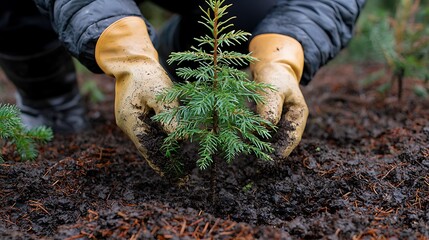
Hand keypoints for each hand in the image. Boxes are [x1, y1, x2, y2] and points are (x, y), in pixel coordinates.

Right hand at [95, 17, 177, 173]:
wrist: (133, 61)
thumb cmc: (146, 75)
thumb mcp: (159, 93)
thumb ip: (169, 116)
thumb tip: (180, 138)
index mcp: (131, 121)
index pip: (148, 148)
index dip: (162, 164)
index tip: (175, 178)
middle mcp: (130, 125)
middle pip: (150, 149)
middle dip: (166, 163)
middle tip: (184, 179)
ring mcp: (134, 121)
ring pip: (152, 142)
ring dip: (166, 154)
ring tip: (183, 169)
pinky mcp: (139, 117)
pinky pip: (153, 133)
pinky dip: (164, 141)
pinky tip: (176, 150)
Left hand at [249, 34, 307, 157]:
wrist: (267, 66)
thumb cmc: (274, 75)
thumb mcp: (274, 89)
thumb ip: (271, 107)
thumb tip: (266, 126)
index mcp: (298, 114)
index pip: (292, 136)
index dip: (283, 149)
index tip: (273, 159)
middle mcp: (288, 121)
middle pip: (280, 141)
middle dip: (270, 151)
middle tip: (258, 162)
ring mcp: (277, 122)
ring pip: (269, 138)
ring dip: (260, 146)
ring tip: (249, 156)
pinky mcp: (264, 121)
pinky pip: (259, 132)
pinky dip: (252, 137)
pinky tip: (242, 143)